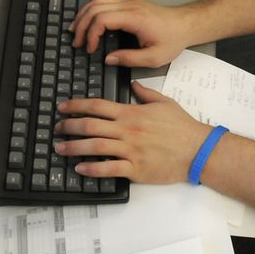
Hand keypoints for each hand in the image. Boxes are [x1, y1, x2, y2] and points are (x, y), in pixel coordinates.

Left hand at [55, 82, 211, 182]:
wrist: (198, 150)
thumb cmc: (183, 127)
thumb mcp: (164, 102)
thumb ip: (146, 93)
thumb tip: (133, 84)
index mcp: (132, 113)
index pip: (98, 106)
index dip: (76, 105)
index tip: (63, 107)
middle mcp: (127, 130)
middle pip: (90, 126)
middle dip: (69, 126)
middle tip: (56, 128)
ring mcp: (130, 150)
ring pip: (95, 147)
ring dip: (74, 147)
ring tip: (60, 148)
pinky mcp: (135, 168)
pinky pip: (108, 168)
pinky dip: (92, 169)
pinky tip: (80, 168)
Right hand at [70, 0, 197, 67]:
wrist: (186, 24)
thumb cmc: (173, 38)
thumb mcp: (153, 57)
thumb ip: (129, 59)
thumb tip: (109, 59)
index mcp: (134, 18)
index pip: (102, 19)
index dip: (92, 34)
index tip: (91, 49)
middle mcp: (129, 6)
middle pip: (95, 7)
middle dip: (82, 25)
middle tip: (77, 42)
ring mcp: (129, 2)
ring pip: (97, 1)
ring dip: (84, 15)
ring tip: (76, 31)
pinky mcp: (129, 4)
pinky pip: (104, 2)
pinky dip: (92, 11)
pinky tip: (89, 22)